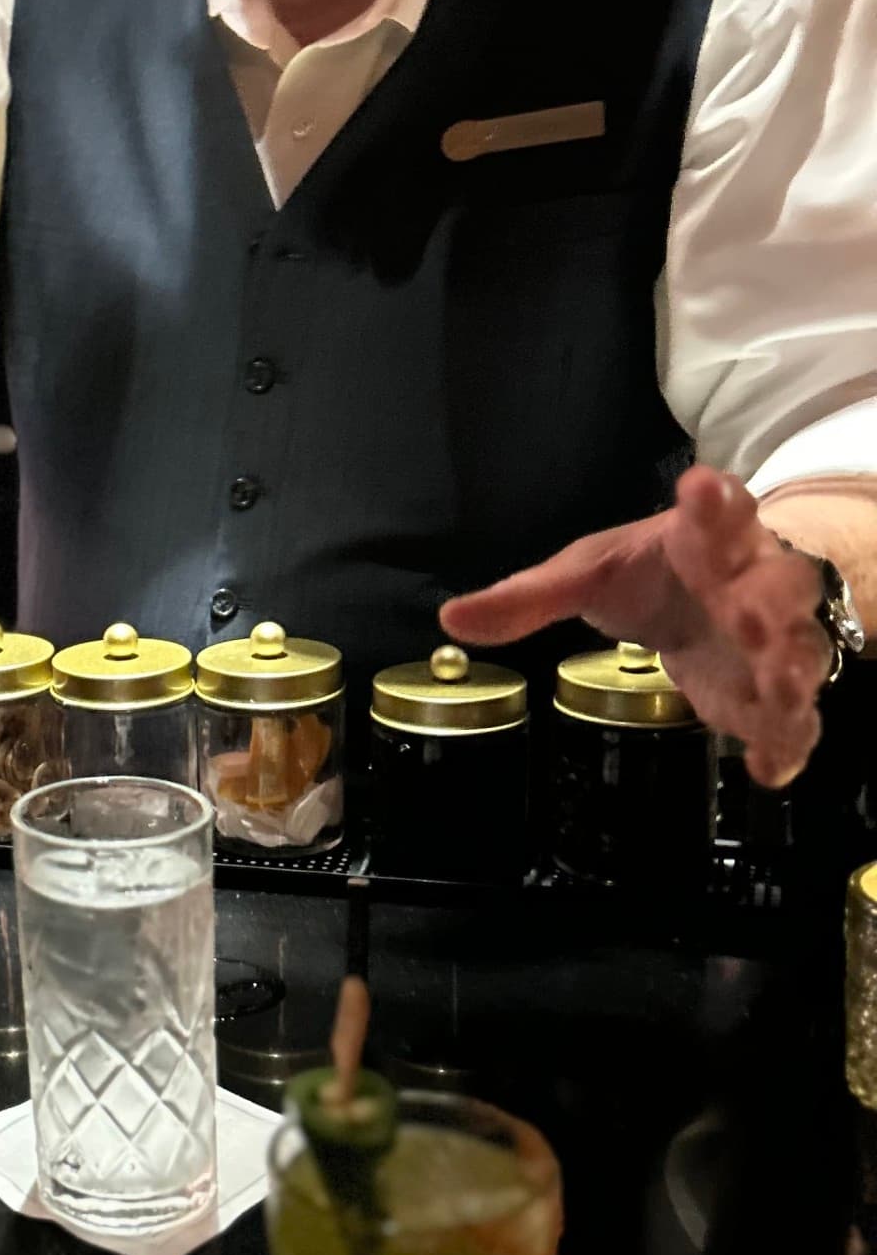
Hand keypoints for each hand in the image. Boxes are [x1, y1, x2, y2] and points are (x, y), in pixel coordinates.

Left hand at [440, 465, 830, 787]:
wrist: (722, 596)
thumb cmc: (656, 573)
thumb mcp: (586, 575)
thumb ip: (527, 599)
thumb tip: (452, 620)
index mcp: (706, 536)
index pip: (716, 509)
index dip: (713, 501)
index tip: (701, 486)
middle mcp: (754, 581)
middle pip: (778, 583)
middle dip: (765, 600)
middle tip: (743, 615)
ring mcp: (776, 639)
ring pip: (802, 650)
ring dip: (792, 667)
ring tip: (777, 684)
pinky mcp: (775, 694)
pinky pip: (794, 721)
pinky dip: (785, 743)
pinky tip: (766, 767)